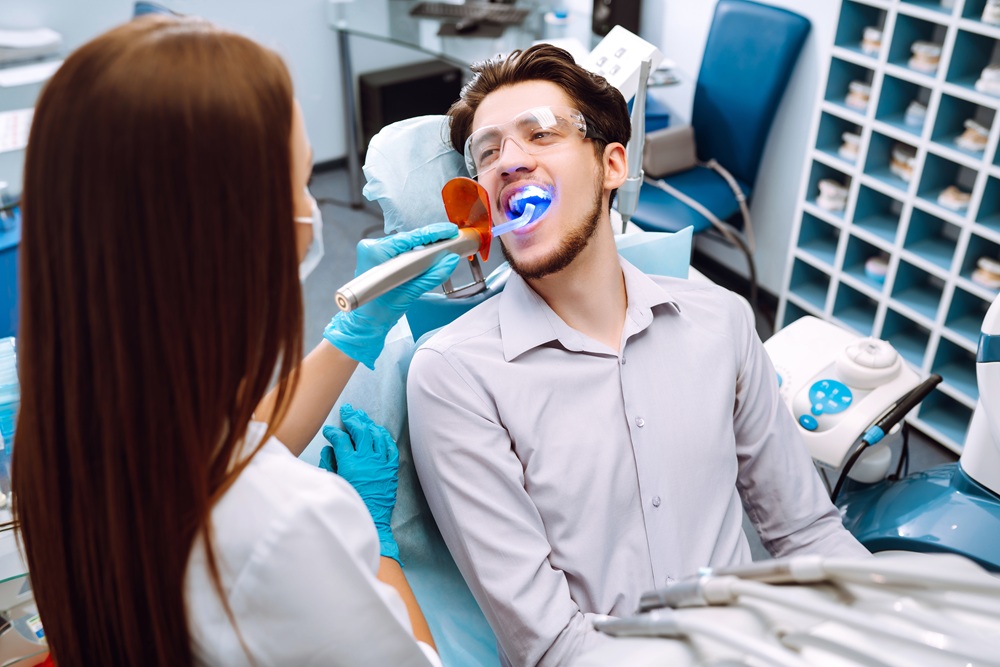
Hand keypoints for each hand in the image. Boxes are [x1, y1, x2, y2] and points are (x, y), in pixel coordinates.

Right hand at [320, 404, 400, 562]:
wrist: (372, 519)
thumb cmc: (350, 502)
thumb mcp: (335, 483)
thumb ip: (330, 464)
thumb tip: (329, 448)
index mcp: (349, 463)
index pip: (340, 439)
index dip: (333, 432)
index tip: (329, 430)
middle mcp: (366, 459)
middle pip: (360, 430)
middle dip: (352, 418)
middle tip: (347, 410)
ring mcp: (380, 462)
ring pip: (376, 435)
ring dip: (368, 423)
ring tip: (361, 416)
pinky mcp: (390, 467)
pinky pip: (389, 446)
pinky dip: (384, 436)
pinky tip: (378, 430)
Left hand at [323, 223, 460, 369]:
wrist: (366, 323)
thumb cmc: (379, 312)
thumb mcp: (410, 293)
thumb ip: (432, 275)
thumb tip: (450, 261)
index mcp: (376, 253)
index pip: (411, 237)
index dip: (433, 233)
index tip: (449, 231)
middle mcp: (372, 248)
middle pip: (409, 239)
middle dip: (431, 240)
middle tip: (451, 239)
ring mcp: (373, 251)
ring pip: (405, 244)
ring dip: (423, 246)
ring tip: (443, 246)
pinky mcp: (376, 257)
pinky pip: (400, 250)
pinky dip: (414, 252)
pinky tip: (427, 254)